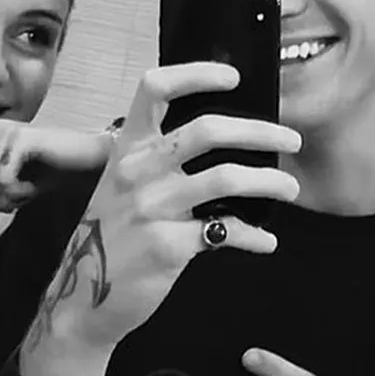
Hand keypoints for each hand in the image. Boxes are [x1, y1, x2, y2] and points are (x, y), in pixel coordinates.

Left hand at [0, 119, 114, 218]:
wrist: (92, 159)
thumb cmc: (59, 172)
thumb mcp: (20, 185)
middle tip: (11, 206)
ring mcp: (7, 132)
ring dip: (4, 198)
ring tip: (25, 196)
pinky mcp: (20, 139)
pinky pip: (2, 179)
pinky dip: (17, 193)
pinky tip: (33, 190)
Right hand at [24, 62, 302, 356]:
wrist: (82, 300)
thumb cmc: (110, 236)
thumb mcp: (119, 186)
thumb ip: (156, 160)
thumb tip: (215, 138)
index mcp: (125, 148)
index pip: (154, 89)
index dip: (196, 74)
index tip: (233, 77)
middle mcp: (137, 171)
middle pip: (208, 129)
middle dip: (260, 131)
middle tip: (292, 139)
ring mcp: (152, 208)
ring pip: (227, 177)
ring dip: (270, 181)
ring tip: (291, 188)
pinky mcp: (168, 246)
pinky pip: (227, 231)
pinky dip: (255, 236)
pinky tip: (266, 241)